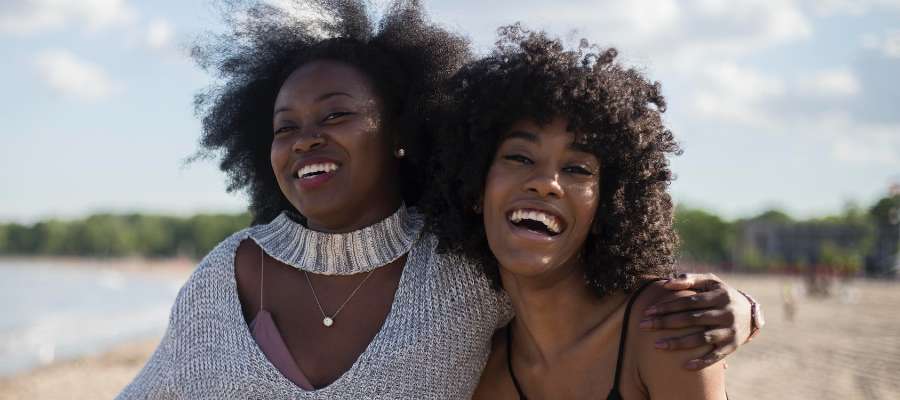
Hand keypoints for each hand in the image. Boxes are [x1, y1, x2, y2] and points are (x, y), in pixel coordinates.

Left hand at [640, 273, 754, 369]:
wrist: (751, 313)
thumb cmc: (722, 294)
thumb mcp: (711, 282)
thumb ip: (689, 279)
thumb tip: (666, 283)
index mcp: (719, 296)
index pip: (688, 301)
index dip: (668, 306)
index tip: (648, 311)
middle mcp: (725, 314)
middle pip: (691, 319)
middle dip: (666, 323)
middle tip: (643, 326)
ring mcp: (730, 332)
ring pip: (701, 339)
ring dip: (679, 343)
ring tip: (657, 346)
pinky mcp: (732, 347)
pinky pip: (715, 357)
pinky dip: (701, 362)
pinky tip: (684, 366)